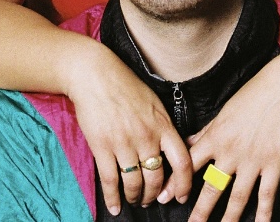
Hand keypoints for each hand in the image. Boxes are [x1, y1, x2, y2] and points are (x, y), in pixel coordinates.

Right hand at [66, 45, 193, 214]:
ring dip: (135, 197)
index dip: (184, 184)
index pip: (182, 162)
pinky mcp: (102, 146)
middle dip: (154, 195)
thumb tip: (171, 149)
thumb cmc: (125, 84)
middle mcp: (146, 136)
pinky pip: (110, 181)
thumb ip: (163, 126)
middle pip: (157, 179)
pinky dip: (113, 198)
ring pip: (134, 184)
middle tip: (150, 199)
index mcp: (162, 124)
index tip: (180, 197)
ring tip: (133, 199)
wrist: (95, 74)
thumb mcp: (153, 102)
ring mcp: (124, 143)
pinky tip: (114, 206)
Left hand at [181, 56, 279, 221]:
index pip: (190, 162)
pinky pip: (267, 195)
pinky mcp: (274, 164)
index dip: (175, 181)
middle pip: (211, 187)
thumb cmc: (254, 94)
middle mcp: (231, 151)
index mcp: (216, 136)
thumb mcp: (225, 111)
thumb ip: (206, 131)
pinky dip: (263, 213)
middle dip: (199, 211)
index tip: (163, 197)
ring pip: (237, 197)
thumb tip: (187, 141)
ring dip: (228, 218)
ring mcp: (253, 160)